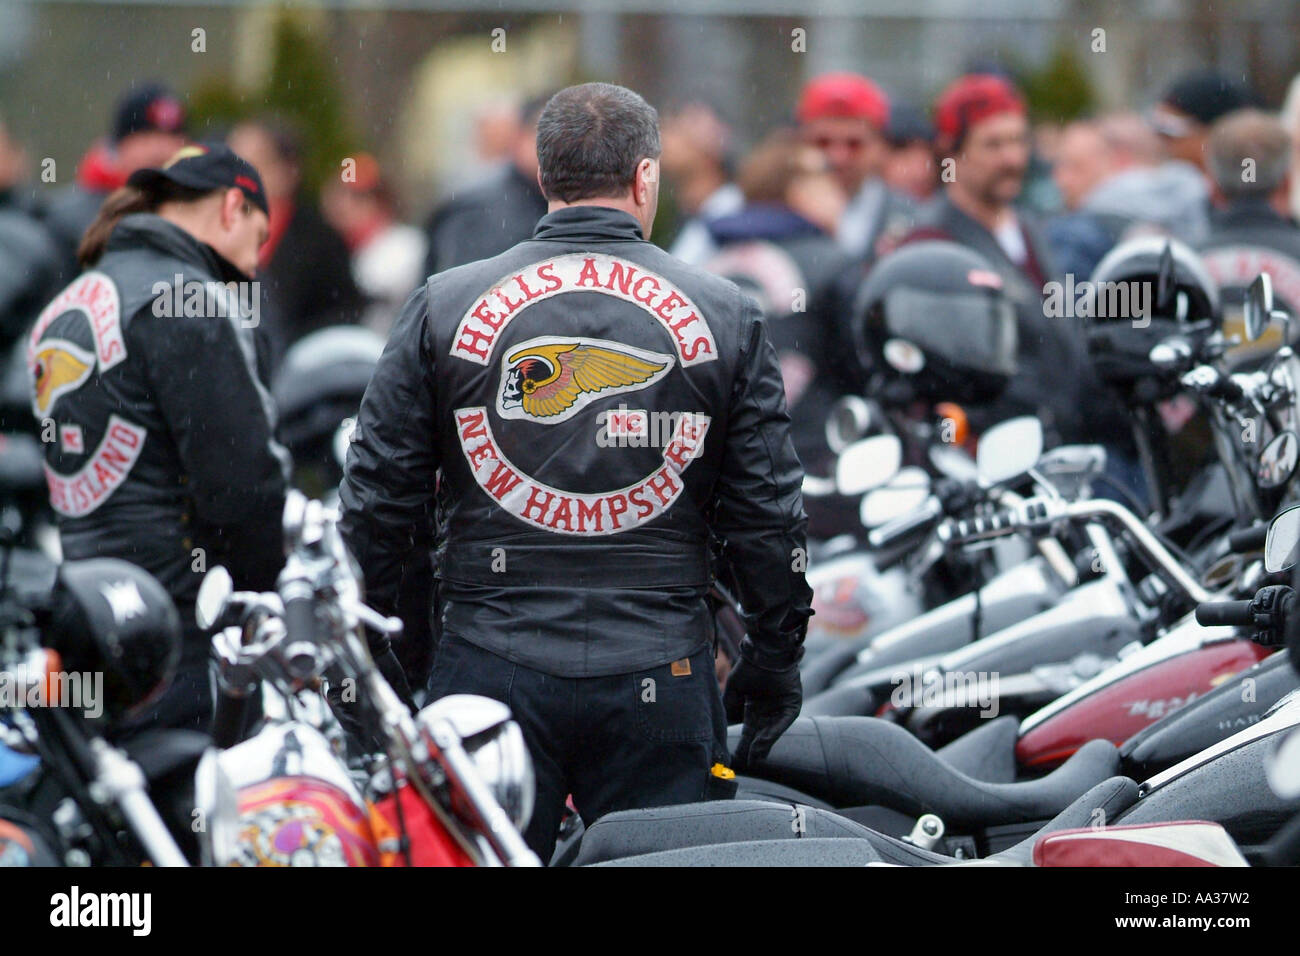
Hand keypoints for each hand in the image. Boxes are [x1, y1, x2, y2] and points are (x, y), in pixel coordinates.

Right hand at [723, 656, 800, 770]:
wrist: (765, 652)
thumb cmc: (749, 667)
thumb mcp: (734, 689)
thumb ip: (728, 706)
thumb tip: (720, 724)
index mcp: (753, 706)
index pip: (748, 730)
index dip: (742, 742)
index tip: (734, 756)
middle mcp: (767, 710)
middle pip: (759, 734)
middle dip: (753, 748)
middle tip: (746, 763)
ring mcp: (780, 708)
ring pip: (771, 731)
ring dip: (763, 745)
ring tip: (754, 758)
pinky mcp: (791, 706)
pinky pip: (783, 723)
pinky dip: (774, 733)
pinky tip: (763, 743)